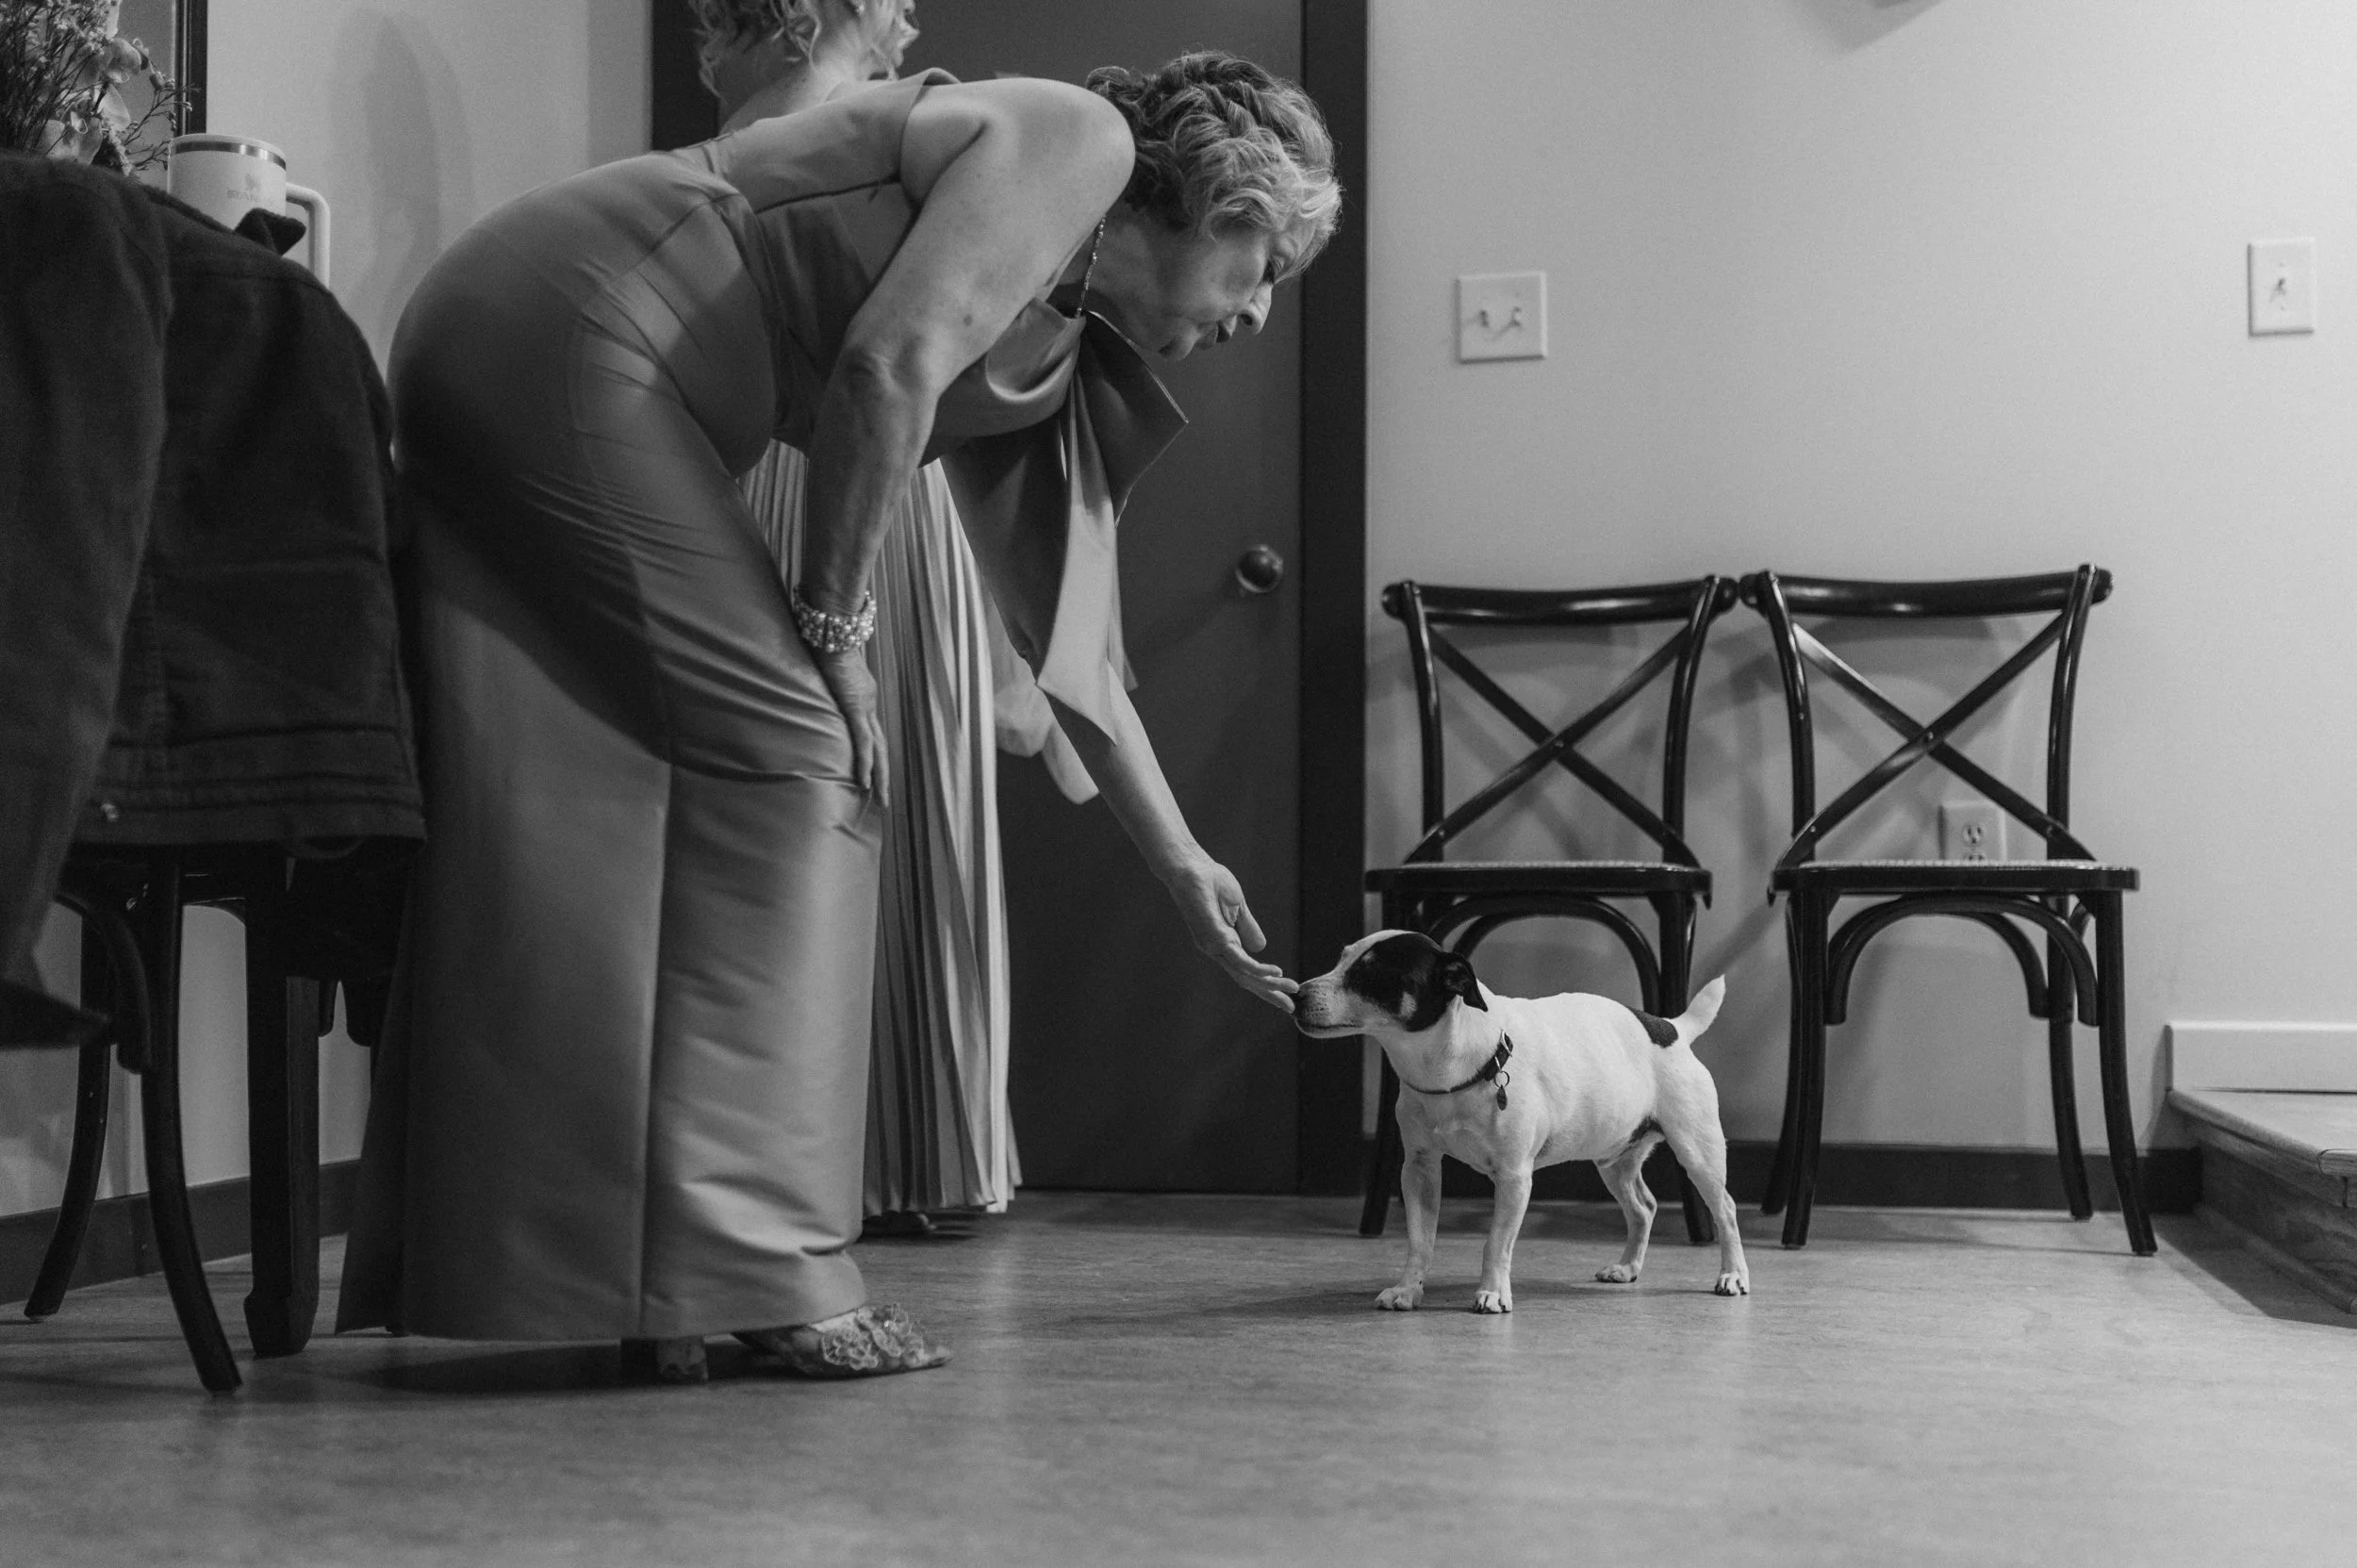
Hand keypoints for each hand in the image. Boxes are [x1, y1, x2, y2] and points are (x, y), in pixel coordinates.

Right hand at [812, 645, 889, 805]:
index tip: (872, 772)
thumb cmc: (825, 644)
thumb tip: (811, 685)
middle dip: (883, 774)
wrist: (832, 632)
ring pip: (877, 749)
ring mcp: (864, 706)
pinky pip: (863, 741)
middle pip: (880, 746)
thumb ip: (823, 683)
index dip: (873, 754)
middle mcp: (869, 705)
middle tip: (884, 800)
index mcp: (863, 697)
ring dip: (879, 776)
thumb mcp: (824, 671)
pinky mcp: (855, 707)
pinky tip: (866, 781)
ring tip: (880, 799)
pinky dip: (865, 762)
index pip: (871, 732)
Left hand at [1164, 856, 1297, 1012]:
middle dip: (1269, 994)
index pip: (1247, 971)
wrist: (1192, 867)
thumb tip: (1260, 948)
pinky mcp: (1214, 937)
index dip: (1266, 985)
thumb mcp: (1238, 908)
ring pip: (1245, 974)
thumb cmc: (1210, 883)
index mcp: (1223, 944)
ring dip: (1269, 984)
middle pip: (1246, 980)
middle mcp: (1217, 949)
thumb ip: (1248, 928)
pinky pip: (1240, 959)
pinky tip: (1275, 972)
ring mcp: (1214, 945)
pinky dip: (1258, 969)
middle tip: (1290, 1008)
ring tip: (1291, 988)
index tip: (1286, 997)